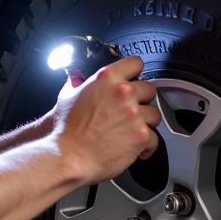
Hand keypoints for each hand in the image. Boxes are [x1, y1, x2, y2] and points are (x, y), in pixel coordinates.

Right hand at [53, 56, 161, 184]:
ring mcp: (134, 114)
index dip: (135, 73)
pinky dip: (147, 146)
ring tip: (132, 131)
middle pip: (149, 89)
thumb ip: (77, 85)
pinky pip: (155, 139)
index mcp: (107, 78)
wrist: (69, 156)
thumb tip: (77, 80)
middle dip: (142, 101)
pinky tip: (137, 149)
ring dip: (146, 123)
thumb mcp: (67, 97)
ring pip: (155, 114)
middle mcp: (123, 92)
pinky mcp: (141, 135)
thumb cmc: (66, 131)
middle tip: (131, 111)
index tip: (134, 80)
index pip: (135, 63)